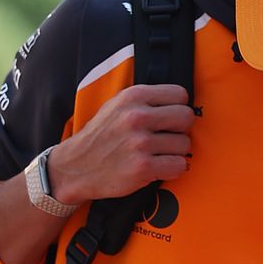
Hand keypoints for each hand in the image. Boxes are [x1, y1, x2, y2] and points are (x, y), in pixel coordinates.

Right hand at [46, 84, 193, 206]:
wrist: (76, 166)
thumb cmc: (101, 136)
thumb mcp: (117, 105)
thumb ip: (145, 101)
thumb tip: (178, 103)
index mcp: (133, 97)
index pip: (180, 94)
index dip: (178, 108)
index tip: (170, 119)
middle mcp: (137, 117)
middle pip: (186, 118)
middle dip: (181, 130)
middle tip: (168, 138)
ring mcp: (140, 143)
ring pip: (184, 144)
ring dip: (176, 152)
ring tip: (159, 154)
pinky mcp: (143, 168)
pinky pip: (178, 166)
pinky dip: (173, 169)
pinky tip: (159, 168)